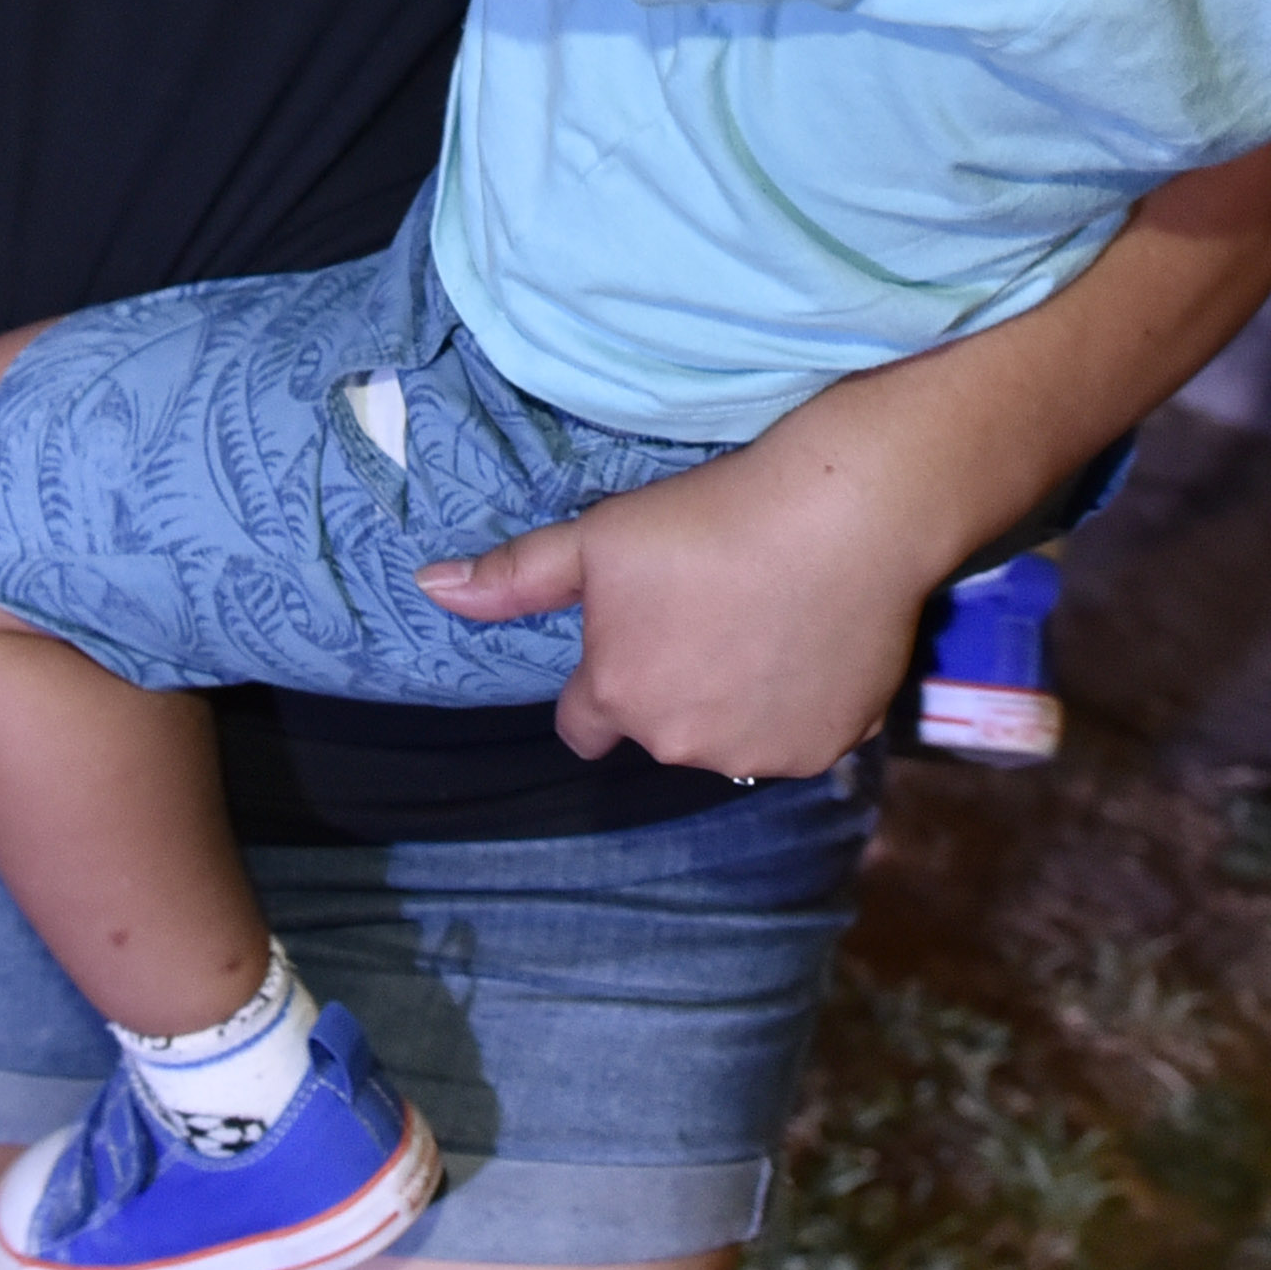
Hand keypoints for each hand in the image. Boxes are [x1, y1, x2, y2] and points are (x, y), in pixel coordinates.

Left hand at [413, 440, 940, 780]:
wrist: (842, 516)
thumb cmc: (709, 519)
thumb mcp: (597, 537)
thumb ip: (514, 578)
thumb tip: (428, 588)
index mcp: (619, 697)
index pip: (583, 726)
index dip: (604, 681)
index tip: (637, 638)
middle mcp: (682, 745)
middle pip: (660, 730)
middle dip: (673, 688)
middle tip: (709, 613)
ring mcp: (759, 753)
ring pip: (731, 739)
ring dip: (736, 702)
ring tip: (764, 625)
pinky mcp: (827, 749)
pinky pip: (799, 737)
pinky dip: (800, 706)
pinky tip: (811, 645)